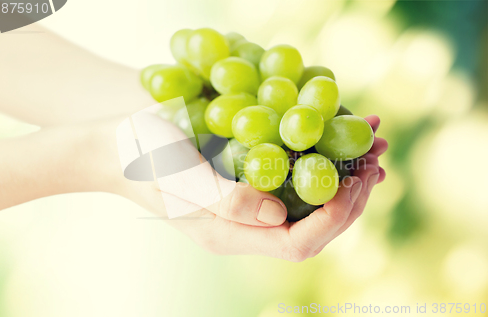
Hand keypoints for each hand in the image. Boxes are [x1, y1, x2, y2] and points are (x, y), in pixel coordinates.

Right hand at [105, 113, 387, 261]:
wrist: (115, 144)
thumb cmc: (138, 156)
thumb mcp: (175, 175)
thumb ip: (224, 200)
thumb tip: (277, 213)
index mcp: (228, 234)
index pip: (297, 244)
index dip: (334, 217)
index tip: (356, 177)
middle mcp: (243, 226)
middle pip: (314, 228)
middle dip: (352, 195)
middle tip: (376, 155)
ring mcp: (245, 205)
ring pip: (309, 204)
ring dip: (345, 177)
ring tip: (372, 145)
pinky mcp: (245, 181)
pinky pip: (294, 180)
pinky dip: (322, 161)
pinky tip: (337, 138)